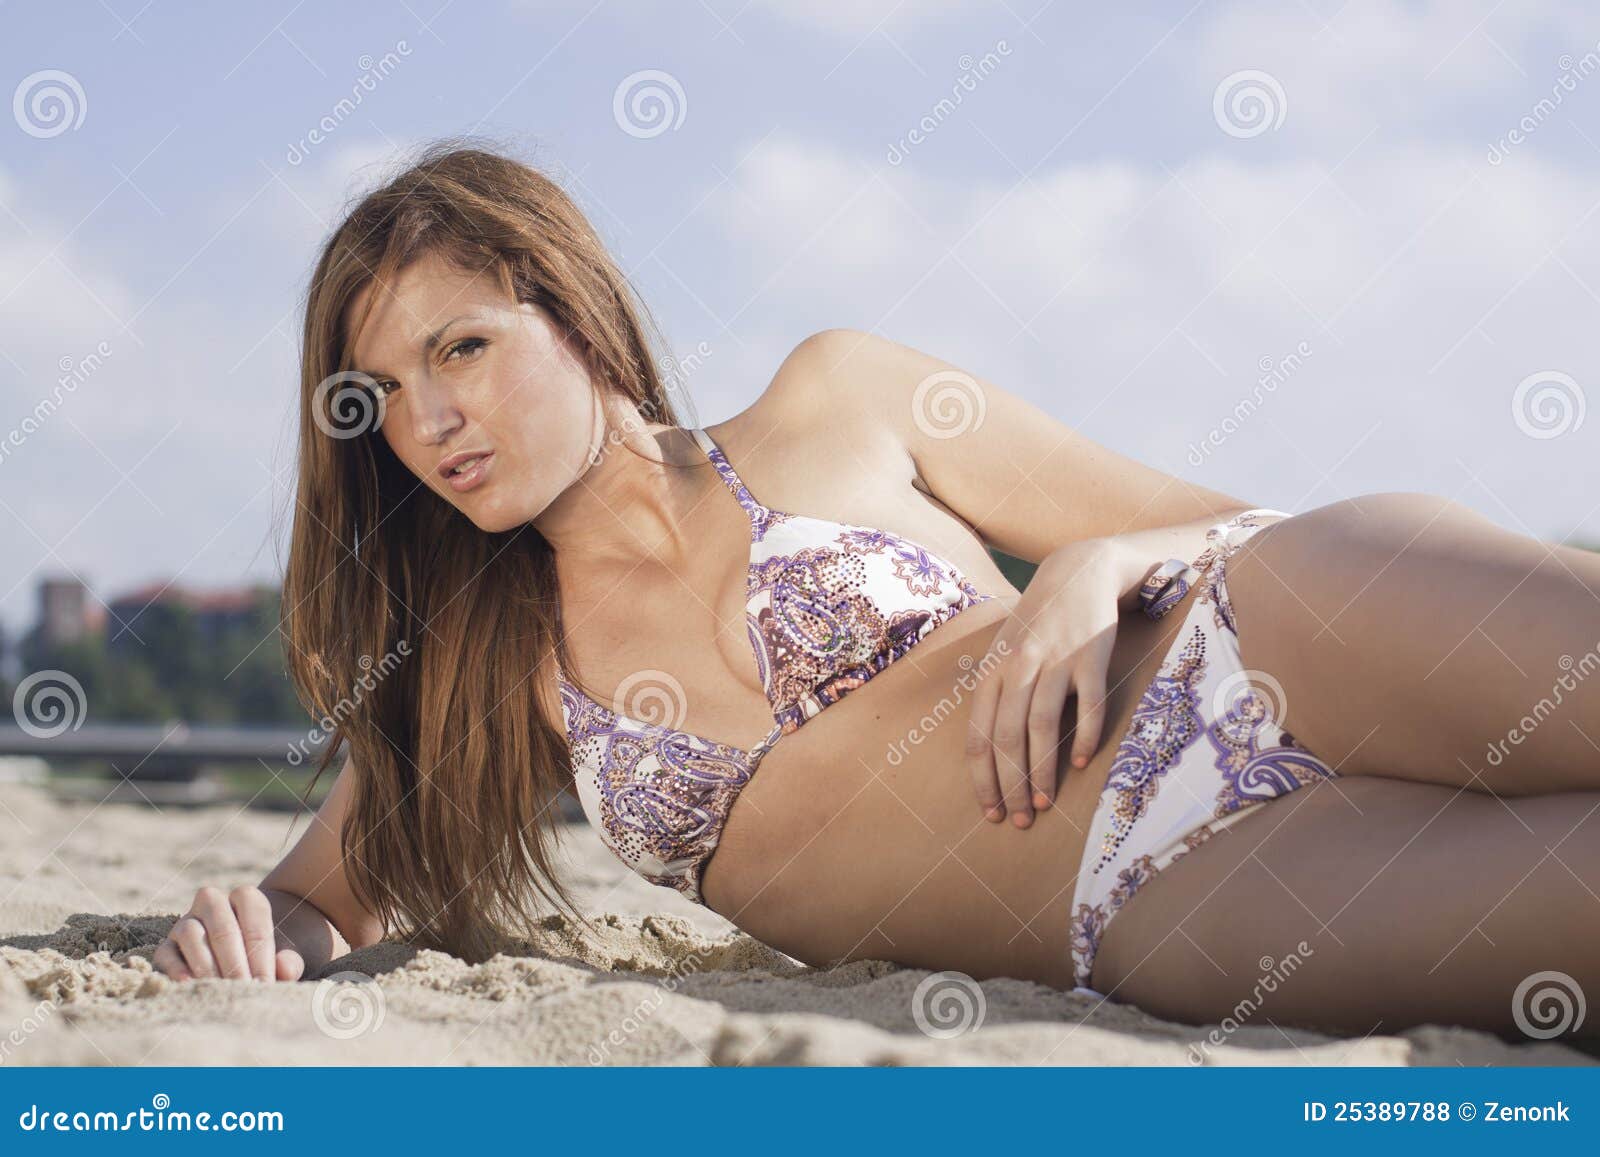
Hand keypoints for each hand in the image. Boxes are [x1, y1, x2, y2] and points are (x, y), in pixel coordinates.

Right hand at [153, 885, 304, 981]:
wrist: (246, 954)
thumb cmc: (269, 953)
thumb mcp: (287, 953)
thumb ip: (291, 960)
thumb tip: (286, 970)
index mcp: (246, 898)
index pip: (254, 915)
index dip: (261, 951)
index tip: (266, 982)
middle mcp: (213, 903)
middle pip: (222, 926)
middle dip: (235, 962)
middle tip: (245, 990)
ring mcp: (186, 922)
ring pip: (191, 933)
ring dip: (207, 965)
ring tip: (222, 991)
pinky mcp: (167, 946)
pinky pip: (166, 953)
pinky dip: (176, 969)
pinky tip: (191, 986)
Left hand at [966, 538, 1125, 828]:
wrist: (1078, 573)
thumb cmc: (1038, 623)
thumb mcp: (1004, 653)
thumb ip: (995, 695)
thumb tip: (987, 754)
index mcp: (992, 671)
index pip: (978, 736)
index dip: (983, 778)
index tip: (990, 812)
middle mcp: (1017, 666)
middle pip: (1006, 737)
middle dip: (1011, 786)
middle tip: (1019, 821)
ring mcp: (1054, 660)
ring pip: (1041, 726)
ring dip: (1042, 772)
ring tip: (1044, 805)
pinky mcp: (1090, 657)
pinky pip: (1086, 705)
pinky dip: (1082, 737)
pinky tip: (1080, 763)